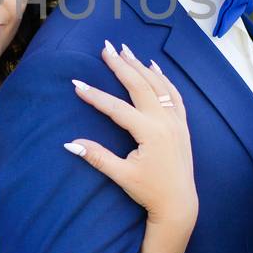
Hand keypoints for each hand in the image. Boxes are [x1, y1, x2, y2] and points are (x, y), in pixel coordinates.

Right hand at [65, 40, 198, 230]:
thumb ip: (97, 157)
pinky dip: (163, 78)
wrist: (179, 204)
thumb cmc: (149, 191)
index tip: (77, 84)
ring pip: (158, 85)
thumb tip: (69, 143)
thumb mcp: (121, 176)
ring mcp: (176, 122)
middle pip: (139, 86)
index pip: (116, 108)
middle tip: (105, 48)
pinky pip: (174, 94)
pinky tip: (154, 67)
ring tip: (125, 50)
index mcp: (150, 133)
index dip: (95, 96)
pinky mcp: (182, 125)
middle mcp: (165, 122)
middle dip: (121, 66)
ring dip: (140, 66)